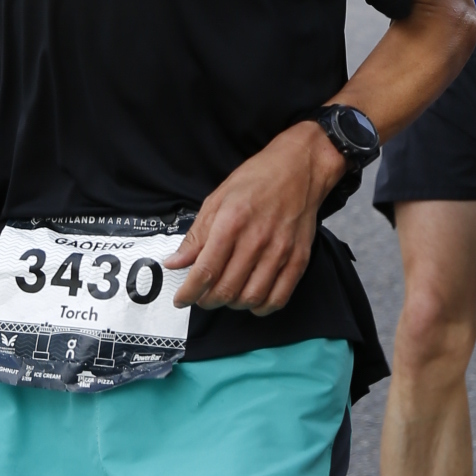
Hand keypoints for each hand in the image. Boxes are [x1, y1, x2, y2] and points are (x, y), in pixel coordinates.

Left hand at [174, 122, 346, 316]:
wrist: (300, 167)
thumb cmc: (257, 179)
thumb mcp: (217, 199)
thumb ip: (197, 235)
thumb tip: (175, 262)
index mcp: (231, 222)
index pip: (205, 271)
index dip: (189, 292)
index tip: (181, 299)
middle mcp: (256, 239)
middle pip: (226, 289)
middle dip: (207, 300)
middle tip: (202, 297)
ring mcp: (280, 251)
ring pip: (251, 298)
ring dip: (233, 305)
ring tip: (226, 295)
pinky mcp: (299, 258)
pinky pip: (278, 297)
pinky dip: (261, 307)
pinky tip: (252, 299)